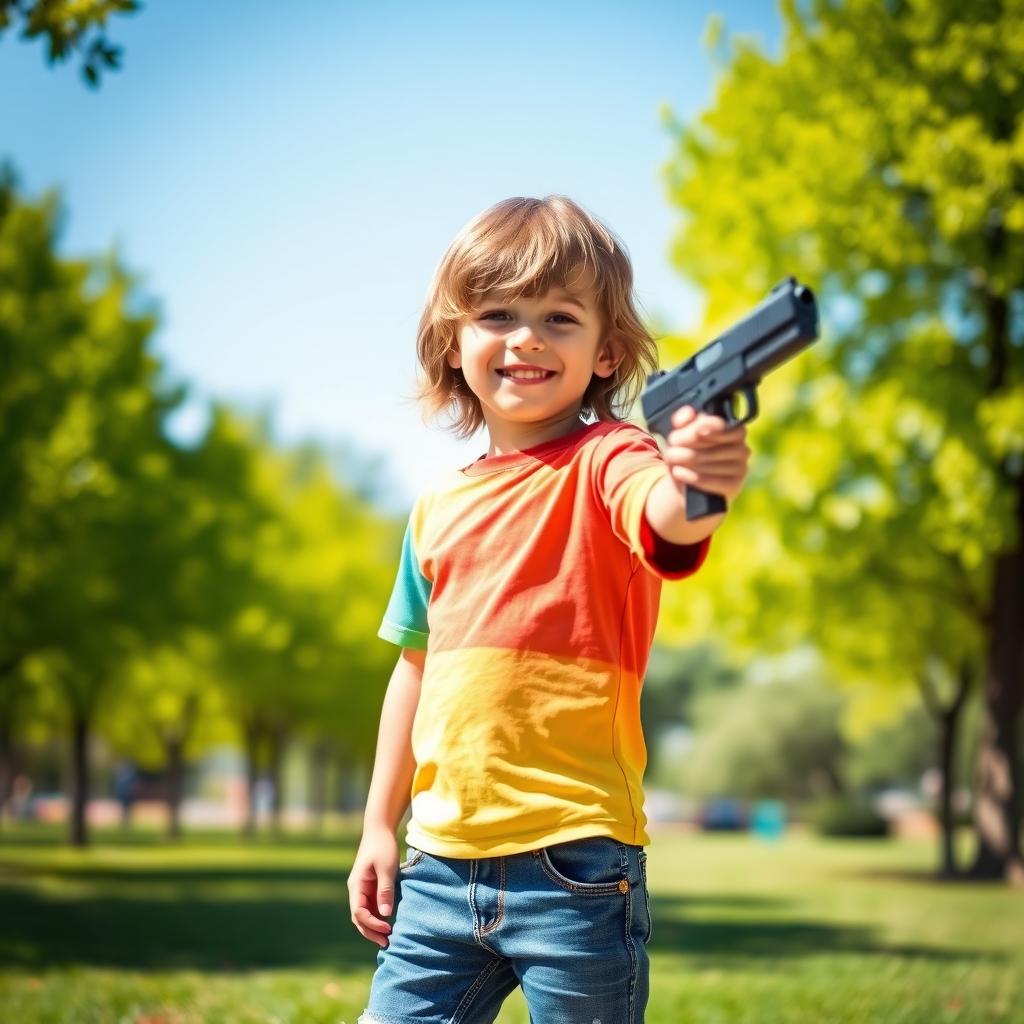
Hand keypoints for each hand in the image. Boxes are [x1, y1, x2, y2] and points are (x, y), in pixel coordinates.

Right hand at [348, 827, 398, 948]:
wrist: (380, 830)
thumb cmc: (383, 847)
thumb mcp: (387, 868)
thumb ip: (385, 890)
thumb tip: (385, 914)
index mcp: (356, 885)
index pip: (359, 912)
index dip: (372, 924)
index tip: (388, 927)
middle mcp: (356, 890)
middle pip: (359, 918)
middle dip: (371, 931)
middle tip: (386, 943)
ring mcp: (363, 889)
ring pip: (365, 914)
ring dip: (374, 927)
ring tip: (388, 938)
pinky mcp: (371, 887)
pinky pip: (371, 907)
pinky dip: (378, 918)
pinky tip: (388, 924)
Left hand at [664, 405, 750, 503]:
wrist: (689, 487)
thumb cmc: (687, 455)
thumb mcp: (682, 437)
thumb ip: (683, 421)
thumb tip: (689, 412)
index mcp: (734, 431)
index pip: (724, 426)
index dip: (710, 427)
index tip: (697, 430)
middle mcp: (742, 448)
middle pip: (713, 444)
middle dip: (687, 446)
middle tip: (670, 450)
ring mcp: (741, 468)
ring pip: (710, 461)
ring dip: (685, 461)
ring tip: (671, 461)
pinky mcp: (734, 485)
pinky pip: (712, 479)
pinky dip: (691, 476)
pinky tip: (678, 472)